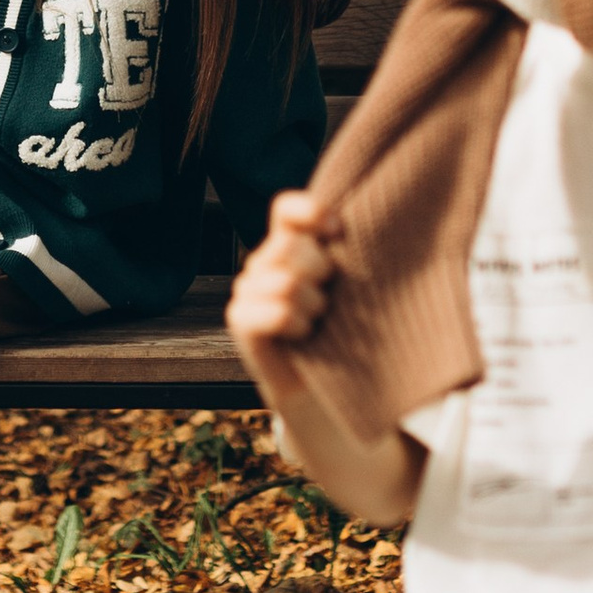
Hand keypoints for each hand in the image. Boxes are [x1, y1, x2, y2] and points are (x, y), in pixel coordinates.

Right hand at [226, 187, 342, 406]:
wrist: (329, 381)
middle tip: (330, 299)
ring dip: (314, 306)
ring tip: (318, 321)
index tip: (339, 232)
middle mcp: (264, 261)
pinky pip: (277, 311)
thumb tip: (352, 228)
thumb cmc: (347, 327)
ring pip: (287, 282)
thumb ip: (345, 252)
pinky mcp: (240, 318)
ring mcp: (247, 288)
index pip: (287, 210)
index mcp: (291, 243)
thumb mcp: (351, 283)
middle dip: (322, 273)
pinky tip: (303, 334)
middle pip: (290, 246)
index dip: (311, 211)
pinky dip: (297, 324)